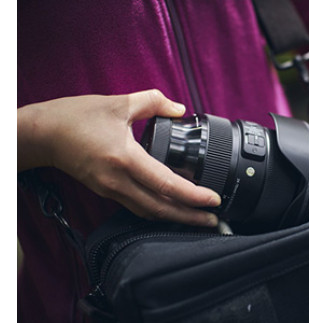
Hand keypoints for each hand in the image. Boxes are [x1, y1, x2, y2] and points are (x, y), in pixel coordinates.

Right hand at [18, 89, 220, 225]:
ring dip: (175, 218)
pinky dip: (157, 211)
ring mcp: (110, 190)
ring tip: (197, 218)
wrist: (41, 135)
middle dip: (190, 217)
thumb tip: (179, 108)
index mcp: (125, 159)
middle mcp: (118, 181)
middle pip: (161, 208)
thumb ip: (153, 102)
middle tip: (214, 219)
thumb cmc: (75, 118)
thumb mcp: (118, 103)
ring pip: (148, 212)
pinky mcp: (106, 191)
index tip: (213, 199)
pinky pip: (136, 207)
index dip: (193, 195)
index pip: (166, 184)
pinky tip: (170, 208)